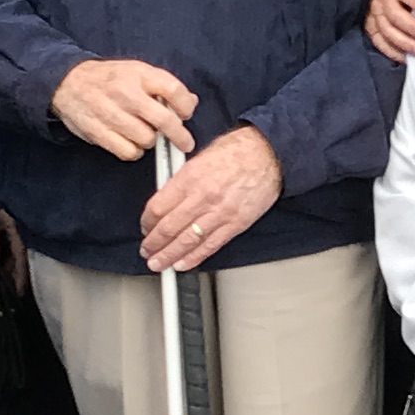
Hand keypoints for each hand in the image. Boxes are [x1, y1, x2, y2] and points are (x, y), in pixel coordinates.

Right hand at [53, 58, 196, 161]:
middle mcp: (126, 93)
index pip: (173, 90)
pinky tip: (131, 142)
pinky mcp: (98, 132)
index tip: (186, 114)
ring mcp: (111, 114)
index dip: (185, 106)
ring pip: (147, 139)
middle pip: (164, 120)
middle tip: (184, 143)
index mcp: (139, 74)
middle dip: (179, 136)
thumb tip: (191, 102)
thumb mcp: (137, 71)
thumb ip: (164, 85)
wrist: (67, 83)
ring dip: (151, 141)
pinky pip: (128, 152)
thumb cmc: (110, 79)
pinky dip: (134, 151)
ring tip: (144, 133)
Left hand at [139, 126, 281, 271]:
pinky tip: (182, 263)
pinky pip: (211, 245)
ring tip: (159, 263)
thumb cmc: (238, 151)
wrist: (269, 154)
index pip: (158, 207)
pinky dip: (194, 257)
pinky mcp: (236, 224)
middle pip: (168, 228)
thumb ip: (181, 179)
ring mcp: (220, 213)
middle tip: (147, 250)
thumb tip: (166, 196)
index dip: (146, 222)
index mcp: (190, 177)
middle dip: (154, 243)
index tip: (145, 226)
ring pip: (187, 241)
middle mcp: (203, 197)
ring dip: (169, 255)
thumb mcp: (200, 157)